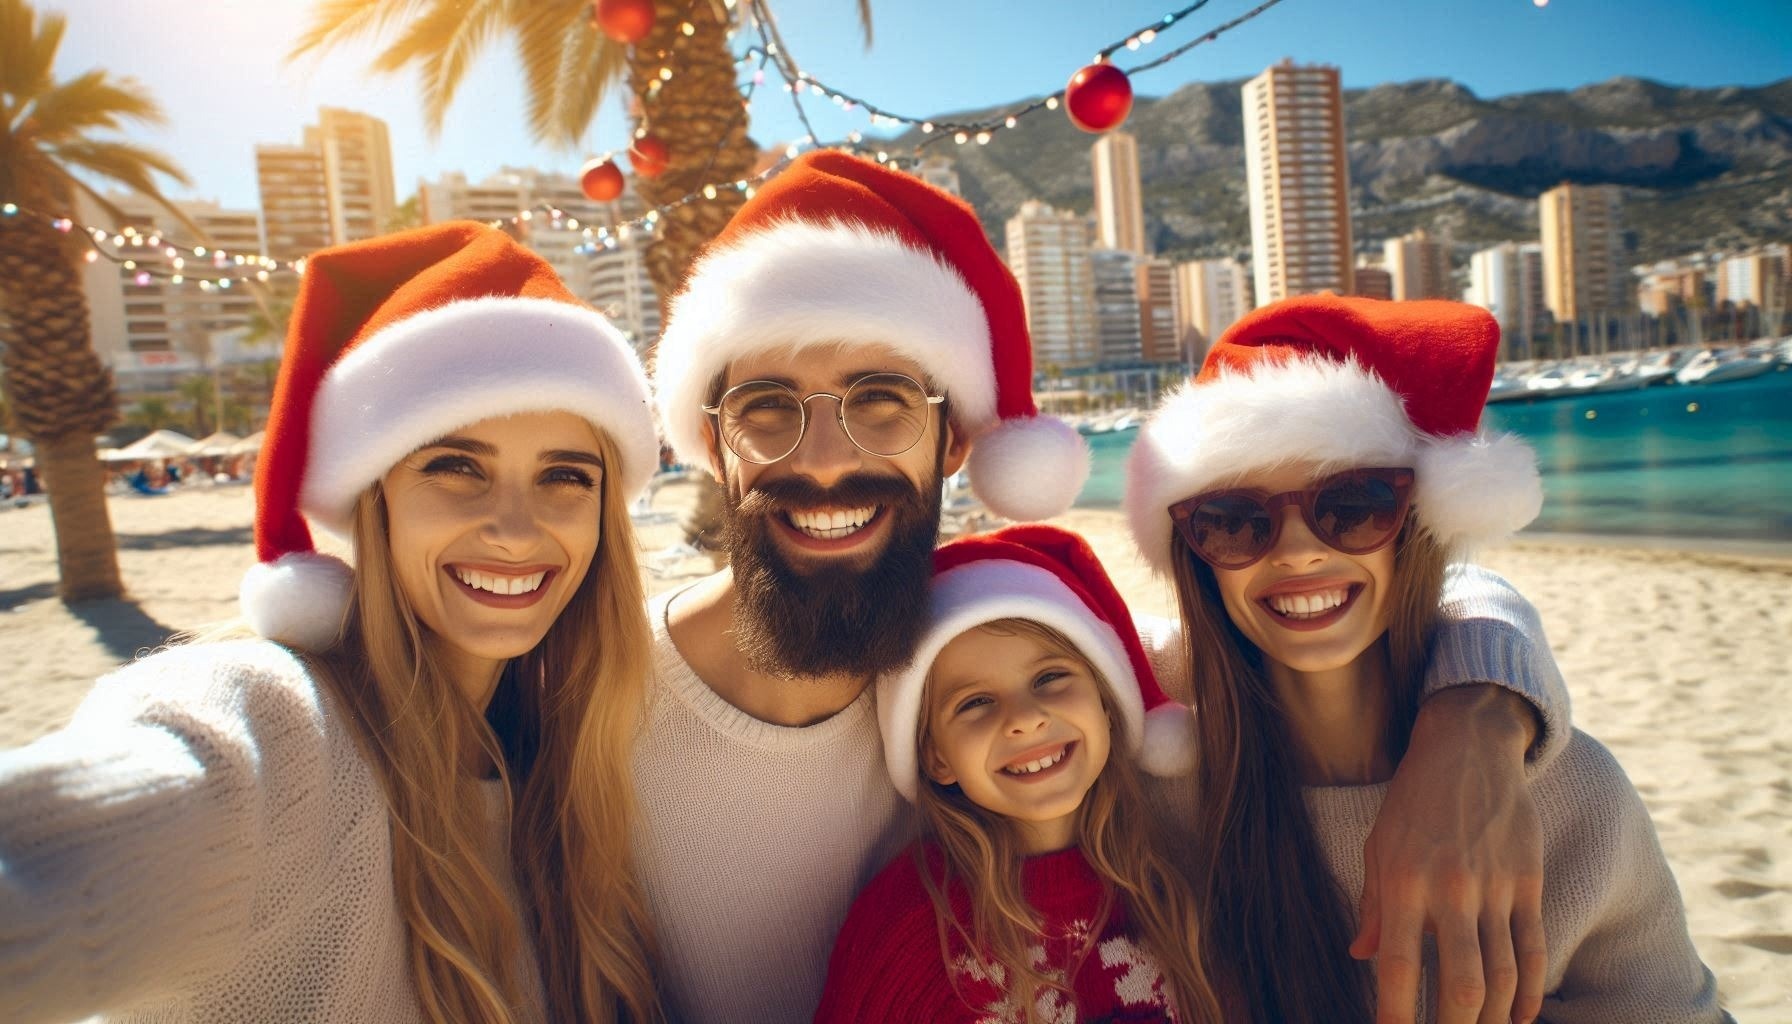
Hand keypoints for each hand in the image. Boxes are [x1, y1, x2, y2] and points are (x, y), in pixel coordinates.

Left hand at [1352, 685, 1546, 1023]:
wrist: (1469, 747)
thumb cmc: (1413, 800)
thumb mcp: (1379, 845)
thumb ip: (1374, 905)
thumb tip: (1361, 956)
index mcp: (1403, 882)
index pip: (1399, 966)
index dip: (1395, 1013)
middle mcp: (1451, 890)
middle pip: (1461, 986)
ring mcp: (1495, 888)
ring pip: (1502, 976)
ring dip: (1490, 1019)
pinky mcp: (1529, 882)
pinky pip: (1534, 949)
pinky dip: (1529, 991)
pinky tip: (1516, 1016)